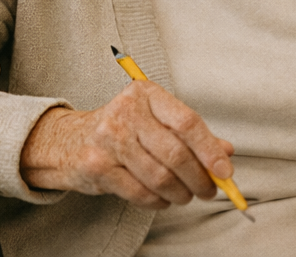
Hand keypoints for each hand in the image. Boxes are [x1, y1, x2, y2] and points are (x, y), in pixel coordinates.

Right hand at [19, 81, 234, 207]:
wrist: (70, 140)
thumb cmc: (122, 129)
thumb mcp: (156, 121)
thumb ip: (191, 135)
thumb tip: (225, 153)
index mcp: (146, 94)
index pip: (187, 121)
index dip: (210, 150)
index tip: (224, 172)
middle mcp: (126, 111)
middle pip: (175, 153)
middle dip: (199, 179)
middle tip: (208, 190)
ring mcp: (109, 138)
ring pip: (159, 177)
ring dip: (180, 193)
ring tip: (185, 195)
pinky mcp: (97, 165)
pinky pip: (140, 192)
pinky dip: (158, 201)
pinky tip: (161, 198)